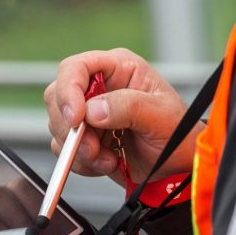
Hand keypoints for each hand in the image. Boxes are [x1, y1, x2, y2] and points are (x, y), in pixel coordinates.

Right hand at [45, 48, 203, 184]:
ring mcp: (88, 113)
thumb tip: (93, 110)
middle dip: (73, 128)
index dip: (68, 90)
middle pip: (57, 97)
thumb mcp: (161, 116)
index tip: (76, 118)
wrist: (177, 166)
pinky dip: (82, 162)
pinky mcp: (83, 137)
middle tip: (94, 148)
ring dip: (80, 150)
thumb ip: (129, 107)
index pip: (75, 68)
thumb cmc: (177, 134)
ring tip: (110, 158)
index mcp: (117, 68)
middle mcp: (98, 87)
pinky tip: (106, 162)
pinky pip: (64, 150)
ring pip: (59, 126)